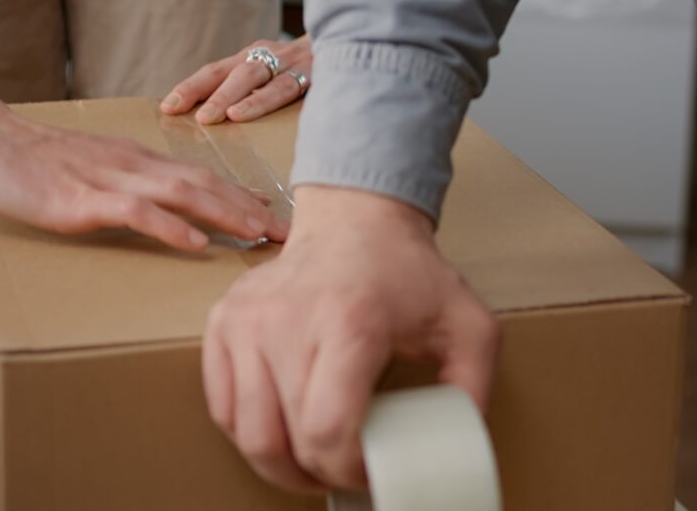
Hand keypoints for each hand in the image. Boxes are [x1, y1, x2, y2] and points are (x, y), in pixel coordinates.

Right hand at [0, 97, 287, 249]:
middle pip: (206, 184)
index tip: (276, 215)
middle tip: (291, 233)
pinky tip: (196, 243)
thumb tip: (161, 205)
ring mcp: (110, 180)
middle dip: (252, 209)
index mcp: (137, 160)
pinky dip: (169, 226)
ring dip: (227, 214)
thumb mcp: (90, 168)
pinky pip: (135, 212)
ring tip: (263, 235)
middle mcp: (134, 165)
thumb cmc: (31, 159)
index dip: (242, 196)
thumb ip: (127, 182)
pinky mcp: (82, 200)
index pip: (202, 176)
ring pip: (182, 194)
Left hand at [160, 35, 312, 123]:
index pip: (216, 70)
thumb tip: (215, 120)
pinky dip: (264, 100)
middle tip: (183, 112)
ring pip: (255, 77)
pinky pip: (287, 87)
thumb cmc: (312, 69)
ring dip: (232, 97)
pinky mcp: (318, 71)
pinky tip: (246, 113)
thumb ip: (253, 89)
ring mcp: (295, 62)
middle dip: (205, 91)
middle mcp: (272, 55)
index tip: (166, 106)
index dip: (191, 87)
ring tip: (215, 117)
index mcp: (256, 56)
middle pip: (231, 71)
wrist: (361, 38)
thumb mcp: (279, 73)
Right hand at [202, 186, 498, 491]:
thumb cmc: (406, 273)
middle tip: (344, 474)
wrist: (355, 220)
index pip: (327, 430)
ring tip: (311, 463)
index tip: (369, 471)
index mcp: (350, 322)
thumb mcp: (468, 325)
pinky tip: (281, 431)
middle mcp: (288, 320)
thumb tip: (457, 446)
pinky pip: (222, 405)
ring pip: (245, 432)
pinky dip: (248, 433)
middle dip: (317, 475)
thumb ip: (475, 388)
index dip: (347, 471)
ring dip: (279, 465)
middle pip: (284, 439)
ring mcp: (247, 320)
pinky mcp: (224, 321)